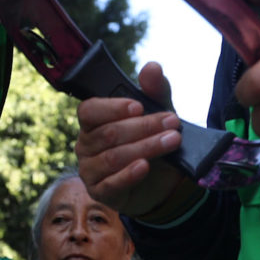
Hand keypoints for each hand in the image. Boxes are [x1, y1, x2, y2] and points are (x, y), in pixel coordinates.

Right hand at [76, 62, 189, 218]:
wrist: (161, 183)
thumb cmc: (151, 142)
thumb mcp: (158, 114)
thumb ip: (154, 92)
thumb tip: (152, 67)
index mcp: (93, 122)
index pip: (90, 111)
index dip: (112, 108)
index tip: (139, 106)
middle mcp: (86, 145)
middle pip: (108, 134)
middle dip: (143, 127)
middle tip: (173, 122)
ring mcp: (90, 170)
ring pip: (113, 157)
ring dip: (145, 147)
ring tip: (172, 141)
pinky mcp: (100, 192)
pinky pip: (111, 183)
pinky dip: (129, 174)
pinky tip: (144, 166)